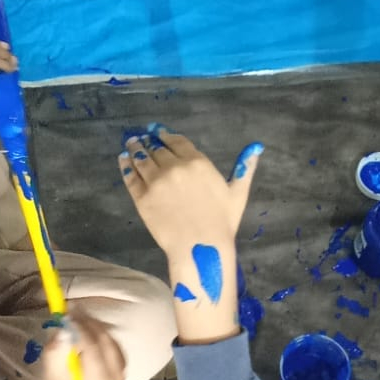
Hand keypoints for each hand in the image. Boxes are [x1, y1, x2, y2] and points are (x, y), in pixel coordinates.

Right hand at [41, 313, 124, 379]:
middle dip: (87, 321)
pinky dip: (99, 329)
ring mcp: (122, 369)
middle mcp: (115, 376)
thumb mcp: (52, 372)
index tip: (67, 313)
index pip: (92, 348)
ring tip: (76, 313)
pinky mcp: (123, 362)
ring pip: (109, 337)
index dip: (80, 328)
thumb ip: (56, 352)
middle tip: (72, 307)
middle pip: (103, 339)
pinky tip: (86, 323)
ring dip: (93, 323)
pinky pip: (112, 339)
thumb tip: (63, 331)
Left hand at [118, 129, 262, 277]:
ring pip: (141, 159)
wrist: (200, 247)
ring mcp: (156, 182)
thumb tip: (256, 147)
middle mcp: (174, 167)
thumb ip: (244, 168)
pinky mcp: (142, 198)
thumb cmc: (222, 221)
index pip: (176, 141)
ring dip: (135, 149)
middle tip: (141, 139)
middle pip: (157, 149)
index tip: (159, 133)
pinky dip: (126, 166)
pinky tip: (123, 160)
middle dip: (148, 142)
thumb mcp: (238, 192)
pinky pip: (131, 176)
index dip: (166, 136)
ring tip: (131, 145)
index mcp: (197, 162)